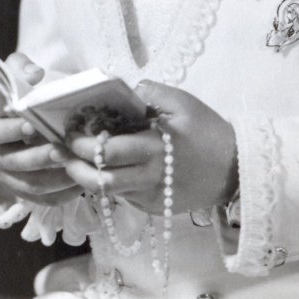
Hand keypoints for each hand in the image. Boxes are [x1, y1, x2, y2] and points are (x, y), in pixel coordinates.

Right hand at [0, 52, 82, 205]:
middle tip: (63, 150)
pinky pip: (44, 200)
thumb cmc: (18, 97)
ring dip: (55, 179)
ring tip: (78, 167)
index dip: (13, 130)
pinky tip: (82, 184)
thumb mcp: (14, 75)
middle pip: (15, 163)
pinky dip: (62, 195)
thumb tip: (34, 73)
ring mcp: (9, 178)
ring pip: (31, 186)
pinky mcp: (25, 192)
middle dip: (40, 158)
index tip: (33, 125)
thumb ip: (20, 68)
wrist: (14, 124)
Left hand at [58, 80, 237, 214]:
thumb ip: (152, 93)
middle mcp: (148, 176)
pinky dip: (111, 184)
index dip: (81, 144)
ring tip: (75, 163)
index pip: (106, 150)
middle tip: (61, 151)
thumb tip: (125, 90)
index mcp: (154, 147)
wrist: (237, 169)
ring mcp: (151, 196)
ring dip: (87, 178)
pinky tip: (106, 170)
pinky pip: (125, 197)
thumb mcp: (184, 103)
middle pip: (101, 179)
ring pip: (109, 193)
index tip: (68, 133)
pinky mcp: (155, 207)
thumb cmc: (209, 131)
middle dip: (74, 165)